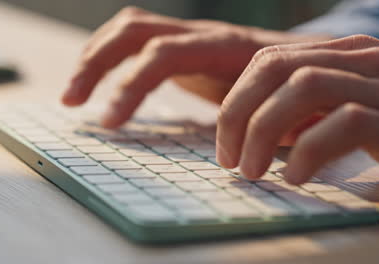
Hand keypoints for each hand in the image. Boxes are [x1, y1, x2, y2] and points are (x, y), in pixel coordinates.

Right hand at [62, 6, 328, 127]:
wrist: (306, 60)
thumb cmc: (297, 90)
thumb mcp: (288, 107)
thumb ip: (269, 123)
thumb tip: (246, 152)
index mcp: (226, 48)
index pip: (164, 54)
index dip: (131, 85)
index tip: (109, 123)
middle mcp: (202, 34)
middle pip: (135, 31)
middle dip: (96, 64)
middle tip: (72, 101)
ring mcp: (190, 36)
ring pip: (129, 29)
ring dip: (94, 57)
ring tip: (73, 94)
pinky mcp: (182, 45)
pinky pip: (137, 39)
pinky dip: (111, 57)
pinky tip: (100, 81)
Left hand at [217, 35, 378, 183]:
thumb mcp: (348, 110)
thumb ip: (306, 113)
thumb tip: (255, 133)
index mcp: (345, 54)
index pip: (270, 60)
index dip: (237, 99)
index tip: (226, 142)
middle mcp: (365, 60)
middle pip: (278, 68)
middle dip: (238, 113)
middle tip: (229, 158)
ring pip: (305, 87)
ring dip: (264, 130)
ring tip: (253, 170)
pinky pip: (347, 123)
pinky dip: (310, 150)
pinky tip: (297, 177)